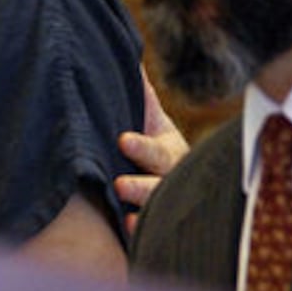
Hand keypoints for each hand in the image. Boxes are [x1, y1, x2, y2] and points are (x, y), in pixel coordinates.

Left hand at [115, 63, 189, 235]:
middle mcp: (172, 179)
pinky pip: (154, 236)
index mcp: (169, 149)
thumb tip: (127, 53)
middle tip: (118, 183)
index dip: (142, 147)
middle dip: (142, 185)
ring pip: (160, 212)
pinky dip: (143, 237)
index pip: (159, 150)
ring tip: (127, 217)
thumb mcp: (150, 116)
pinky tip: (129, 233)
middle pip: (162, 184)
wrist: (165, 173)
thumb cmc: (150, 137)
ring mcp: (167, 204)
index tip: (122, 140)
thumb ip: (140, 91)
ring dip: (144, 213)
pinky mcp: (157, 225)